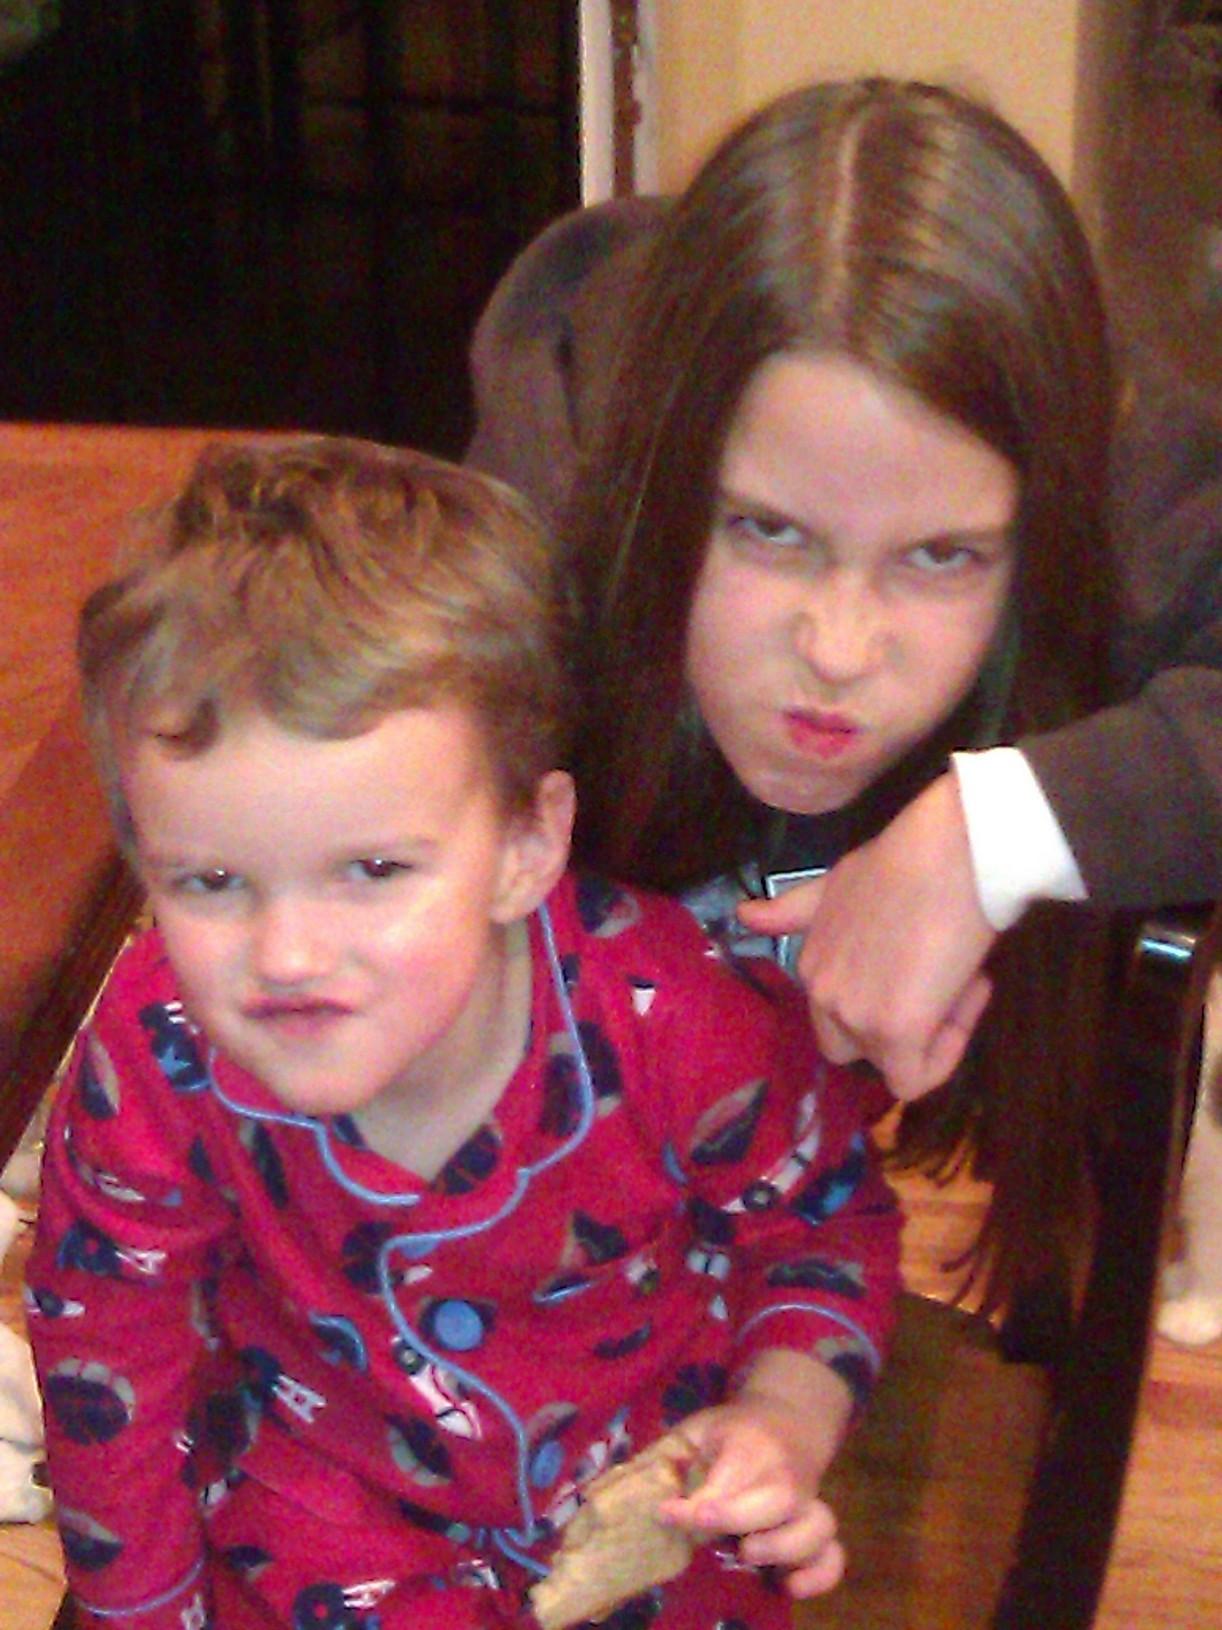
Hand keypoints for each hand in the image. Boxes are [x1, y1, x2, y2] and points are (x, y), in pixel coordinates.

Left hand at [657, 1353, 850, 1598]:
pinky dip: (818, 1577)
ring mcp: (809, 1503)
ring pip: (816, 1529)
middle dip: (741, 1519)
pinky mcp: (819, 1529)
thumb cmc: (733, 1429)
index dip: (695, 1506)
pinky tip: (786, 1586)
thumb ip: (668, 1457)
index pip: (727, 1479)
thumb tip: (618, 1491)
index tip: (665, 1513)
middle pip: (779, 1500)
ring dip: (782, 1549)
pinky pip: (833, 1557)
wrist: (788, 1419)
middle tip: (712, 1532)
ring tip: (745, 1553)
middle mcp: (787, 1475)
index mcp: (752, 1446)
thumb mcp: (699, 1429)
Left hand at [737, 774, 997, 1099]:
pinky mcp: (894, 1033)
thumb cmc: (907, 862)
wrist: (950, 854)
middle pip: (850, 1047)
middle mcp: (822, 993)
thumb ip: (794, 911)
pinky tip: (968, 1002)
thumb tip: (743, 915)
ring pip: (889, 1061)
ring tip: (963, 976)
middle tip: (938, 981)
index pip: (836, 1013)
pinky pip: (913, 1080)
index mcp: (809, 963)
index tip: (921, 959)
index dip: (882, 995)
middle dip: (895, 1028)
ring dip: (931, 1031)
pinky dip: (944, 1057)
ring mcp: (854, 1015)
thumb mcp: (835, 884)